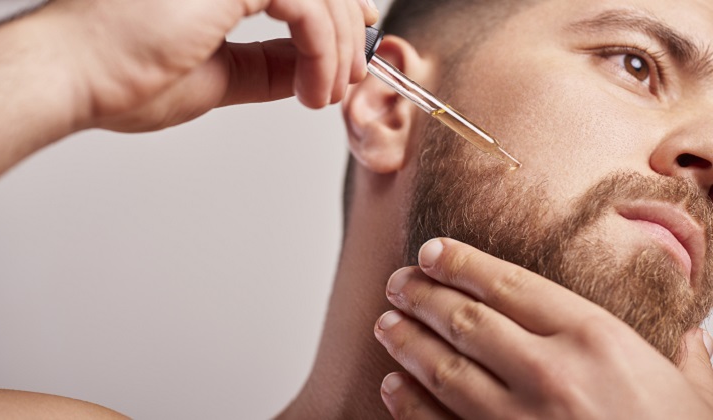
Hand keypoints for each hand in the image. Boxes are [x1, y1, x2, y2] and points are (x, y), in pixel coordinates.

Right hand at [35, 0, 377, 131]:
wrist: (78, 76)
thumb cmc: (127, 77)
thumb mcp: (220, 74)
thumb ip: (266, 65)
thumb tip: (306, 68)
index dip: (338, 10)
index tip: (354, 47)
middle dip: (347, 33)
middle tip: (348, 79)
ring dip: (337, 50)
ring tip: (324, 95)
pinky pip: (308, 6)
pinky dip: (323, 51)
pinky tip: (313, 88)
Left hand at [374, 238, 712, 418]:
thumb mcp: (695, 394)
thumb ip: (683, 355)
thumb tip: (685, 331)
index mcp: (596, 340)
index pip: (511, 284)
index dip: (462, 263)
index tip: (432, 251)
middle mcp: (552, 374)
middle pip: (466, 320)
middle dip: (422, 296)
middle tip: (398, 284)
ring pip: (445, 369)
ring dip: (407, 342)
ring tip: (386, 324)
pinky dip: (409, 405)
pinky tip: (392, 386)